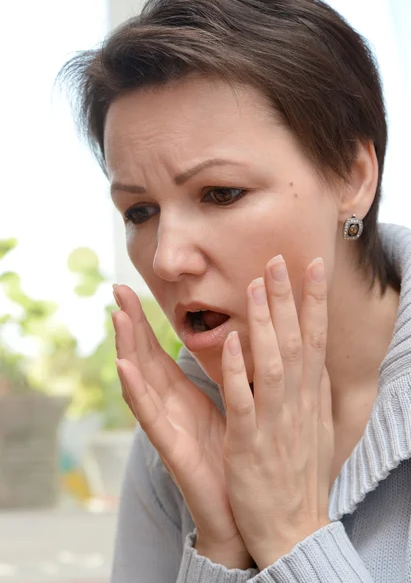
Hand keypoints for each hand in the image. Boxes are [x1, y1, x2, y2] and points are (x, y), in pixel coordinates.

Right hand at [112, 285, 253, 568]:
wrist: (242, 515)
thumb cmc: (235, 459)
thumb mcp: (232, 408)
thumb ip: (226, 377)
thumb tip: (235, 343)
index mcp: (184, 397)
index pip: (159, 352)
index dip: (146, 322)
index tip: (134, 287)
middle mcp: (170, 409)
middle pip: (145, 360)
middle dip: (131, 325)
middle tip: (118, 288)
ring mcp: (168, 429)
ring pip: (142, 383)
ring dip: (128, 349)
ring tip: (118, 317)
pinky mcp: (172, 451)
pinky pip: (151, 419)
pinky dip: (136, 392)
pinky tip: (124, 368)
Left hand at [221, 256, 333, 569]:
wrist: (294, 528)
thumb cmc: (300, 474)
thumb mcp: (316, 427)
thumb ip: (314, 392)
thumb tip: (317, 362)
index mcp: (310, 397)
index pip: (315, 339)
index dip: (314, 301)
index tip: (312, 265)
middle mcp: (298, 403)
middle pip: (295, 341)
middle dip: (288, 298)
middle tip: (278, 259)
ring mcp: (274, 422)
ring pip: (272, 364)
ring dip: (265, 324)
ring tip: (257, 286)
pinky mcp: (250, 443)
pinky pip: (244, 402)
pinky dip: (239, 372)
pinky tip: (232, 343)